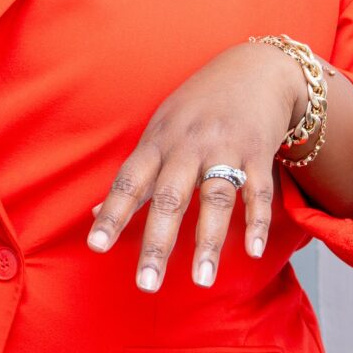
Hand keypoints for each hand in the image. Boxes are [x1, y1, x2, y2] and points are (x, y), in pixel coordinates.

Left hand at [86, 41, 302, 289]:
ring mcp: (226, 148)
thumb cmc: (198, 106)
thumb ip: (134, 176)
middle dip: (157, 243)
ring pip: (215, 198)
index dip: (112, 213)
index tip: (96, 246)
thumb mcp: (160, 131)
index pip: (129, 181)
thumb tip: (94, 213)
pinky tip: (252, 251)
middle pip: (170, 198)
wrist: (254, 68)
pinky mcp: (259, 152)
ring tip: (202, 279)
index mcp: (158, 142)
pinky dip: (256, 221)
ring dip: (208, 241)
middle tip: (147, 283)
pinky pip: (258, 191)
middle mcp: (188, 145)